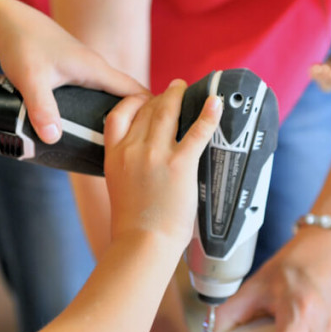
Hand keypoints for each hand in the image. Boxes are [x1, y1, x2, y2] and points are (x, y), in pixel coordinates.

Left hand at [0, 0, 146, 142]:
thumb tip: (53, 139)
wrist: (8, 24)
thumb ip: (42, 108)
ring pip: (112, 100)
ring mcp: (86, 74)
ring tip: (118, 151)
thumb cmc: (22, 44)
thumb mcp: (31, 79)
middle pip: (128, 100)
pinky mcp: (76, 78)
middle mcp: (97, 71)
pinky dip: (101, 115)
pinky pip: (98, 99)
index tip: (154, 140)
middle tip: (136, 155)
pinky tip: (93, 135)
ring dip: (118, 121)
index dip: (150, 114)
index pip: (136, 92)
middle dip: (135, 125)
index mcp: (96, 70)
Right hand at [103, 80, 220, 249]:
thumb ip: (126, 168)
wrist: (142, 243)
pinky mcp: (180, 164)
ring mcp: (156, 155)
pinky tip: (216, 103)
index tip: (144, 99)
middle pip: (146, 108)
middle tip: (174, 90)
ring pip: (168, 111)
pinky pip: (197, 132)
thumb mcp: (118, 188)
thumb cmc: (133, 225)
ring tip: (187, 88)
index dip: (133, 102)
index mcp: (114, 156)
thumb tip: (141, 165)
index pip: (118, 114)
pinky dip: (208, 114)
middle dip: (162, 96)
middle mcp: (133, 149)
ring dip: (179, 95)